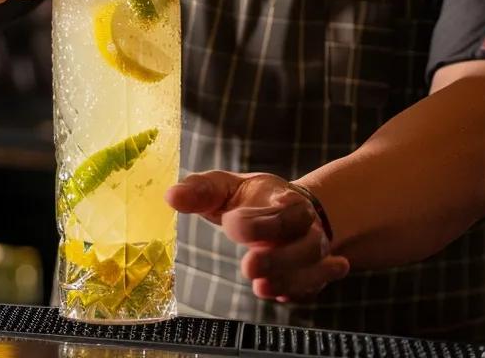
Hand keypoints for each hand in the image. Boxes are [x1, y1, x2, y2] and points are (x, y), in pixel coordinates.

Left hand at [166, 171, 348, 303]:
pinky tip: (285, 296)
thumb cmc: (251, 200)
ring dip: (289, 280)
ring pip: (313, 268)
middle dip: (279, 257)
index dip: (260, 220)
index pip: (285, 208)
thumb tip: (171, 196)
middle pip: (307, 242)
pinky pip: (313, 287)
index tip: (229, 223)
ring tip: (261, 287)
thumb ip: (202, 190)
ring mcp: (310, 252)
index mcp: (284, 199)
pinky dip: (303, 291)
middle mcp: (304, 226)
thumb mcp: (226, 187)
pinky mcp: (310, 274)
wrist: (288, 209)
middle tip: (248, 266)